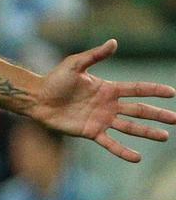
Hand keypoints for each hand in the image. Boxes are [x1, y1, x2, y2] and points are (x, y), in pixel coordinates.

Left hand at [27, 39, 175, 161]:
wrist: (37, 98)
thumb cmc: (55, 79)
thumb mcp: (75, 64)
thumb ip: (95, 55)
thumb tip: (114, 42)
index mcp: (107, 88)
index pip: (136, 89)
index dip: (153, 90)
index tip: (172, 92)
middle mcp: (108, 105)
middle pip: (138, 110)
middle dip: (157, 114)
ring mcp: (101, 120)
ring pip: (129, 127)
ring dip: (147, 132)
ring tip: (165, 136)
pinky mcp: (91, 132)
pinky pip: (110, 143)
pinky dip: (123, 151)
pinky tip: (137, 157)